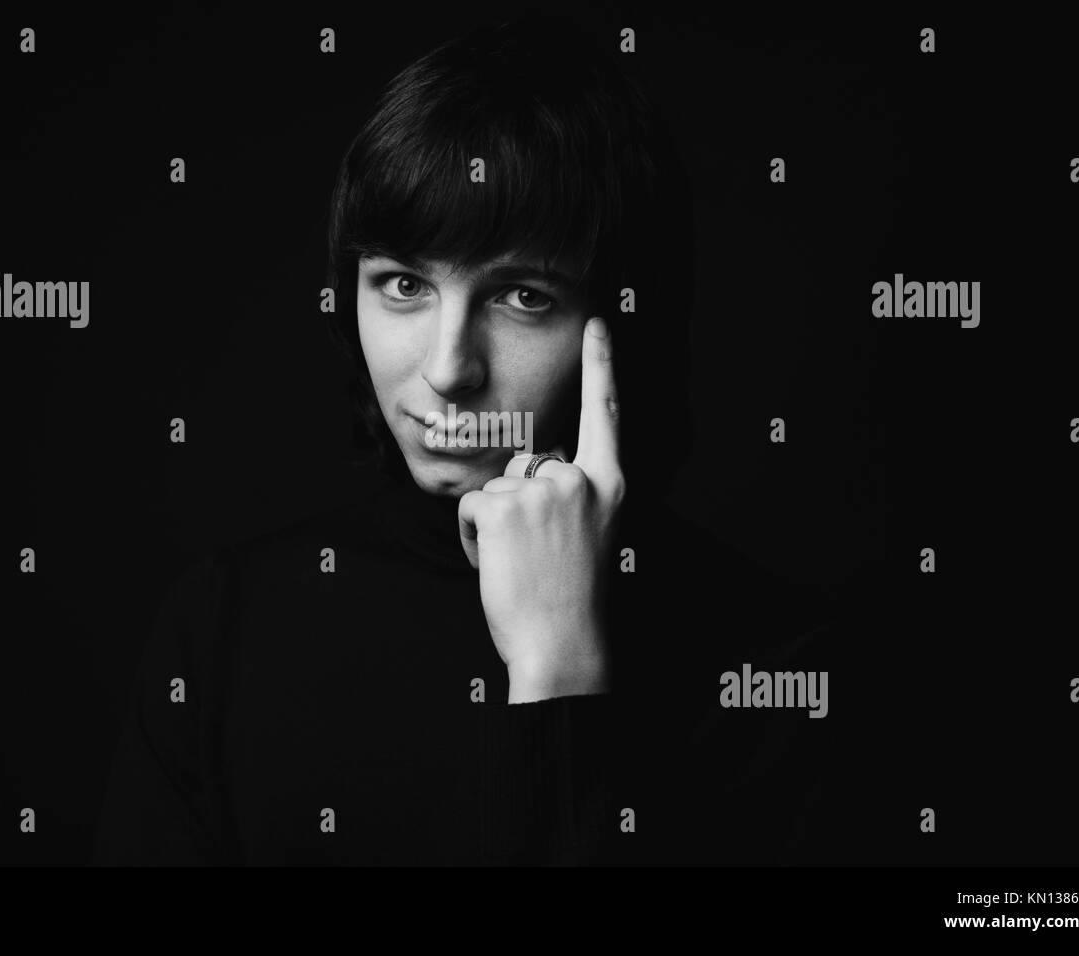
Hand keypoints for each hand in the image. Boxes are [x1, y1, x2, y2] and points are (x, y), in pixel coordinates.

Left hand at [457, 316, 625, 702]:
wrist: (561, 644)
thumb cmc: (572, 596)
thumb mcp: (591, 532)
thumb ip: (573, 491)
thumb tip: (533, 466)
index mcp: (608, 486)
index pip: (605, 413)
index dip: (600, 365)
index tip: (596, 323)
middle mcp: (578, 480)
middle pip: (530, 461)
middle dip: (519, 499)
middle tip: (536, 552)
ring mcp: (540, 492)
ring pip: (496, 485)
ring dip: (494, 522)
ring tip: (519, 563)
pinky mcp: (501, 507)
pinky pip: (470, 506)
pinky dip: (472, 536)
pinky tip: (496, 563)